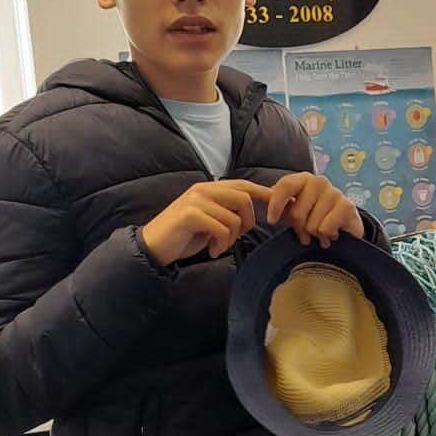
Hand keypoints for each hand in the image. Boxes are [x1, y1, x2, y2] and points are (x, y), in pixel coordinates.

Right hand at [141, 179, 270, 264]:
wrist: (154, 246)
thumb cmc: (185, 235)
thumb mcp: (210, 219)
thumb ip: (227, 211)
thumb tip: (252, 213)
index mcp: (210, 188)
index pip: (244, 185)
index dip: (264, 194)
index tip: (280, 205)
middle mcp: (203, 190)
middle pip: (244, 199)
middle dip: (247, 222)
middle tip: (235, 237)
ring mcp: (196, 201)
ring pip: (233, 218)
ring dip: (231, 238)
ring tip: (218, 246)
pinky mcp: (190, 215)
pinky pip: (221, 229)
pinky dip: (221, 245)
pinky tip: (212, 250)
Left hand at [265, 172, 364, 245]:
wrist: (345, 225)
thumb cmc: (315, 217)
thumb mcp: (295, 210)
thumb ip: (281, 204)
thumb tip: (265, 201)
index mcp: (302, 180)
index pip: (285, 186)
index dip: (276, 204)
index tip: (271, 221)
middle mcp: (318, 182)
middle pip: (297, 211)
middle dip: (299, 228)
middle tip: (306, 233)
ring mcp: (334, 192)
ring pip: (311, 224)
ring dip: (315, 234)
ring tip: (321, 232)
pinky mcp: (347, 206)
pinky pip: (325, 228)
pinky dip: (327, 236)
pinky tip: (332, 233)